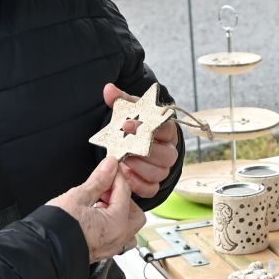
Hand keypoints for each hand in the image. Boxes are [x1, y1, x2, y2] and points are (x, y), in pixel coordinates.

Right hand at [50, 156, 145, 262]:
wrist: (43, 250)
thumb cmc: (58, 228)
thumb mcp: (78, 197)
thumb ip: (98, 180)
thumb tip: (109, 166)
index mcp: (117, 223)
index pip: (124, 191)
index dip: (116, 175)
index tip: (109, 167)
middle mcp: (118, 238)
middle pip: (135, 213)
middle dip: (123, 198)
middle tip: (106, 188)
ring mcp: (110, 248)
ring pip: (128, 229)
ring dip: (120, 214)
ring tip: (101, 204)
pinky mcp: (101, 253)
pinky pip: (116, 238)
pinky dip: (112, 225)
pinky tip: (96, 217)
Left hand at [102, 82, 179, 199]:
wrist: (133, 144)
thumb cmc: (135, 127)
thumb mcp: (129, 112)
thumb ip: (121, 100)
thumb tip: (109, 90)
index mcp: (166, 130)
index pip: (165, 128)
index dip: (147, 127)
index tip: (128, 124)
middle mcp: (169, 150)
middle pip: (166, 155)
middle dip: (144, 151)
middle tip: (126, 147)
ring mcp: (163, 169)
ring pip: (159, 172)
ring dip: (140, 168)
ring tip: (124, 161)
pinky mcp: (154, 184)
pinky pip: (152, 189)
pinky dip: (138, 184)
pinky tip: (125, 176)